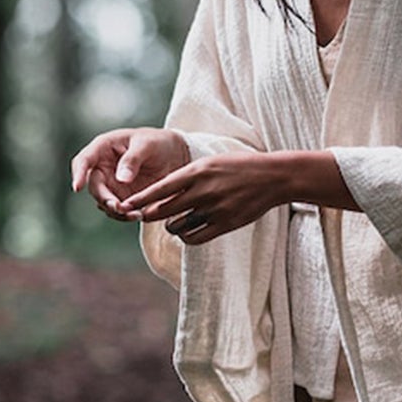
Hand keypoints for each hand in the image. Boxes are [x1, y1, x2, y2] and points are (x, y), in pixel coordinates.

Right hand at [70, 127, 190, 220]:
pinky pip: (117, 210)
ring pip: (104, 202)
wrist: (174, 155)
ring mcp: (111, 184)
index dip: (78, 173)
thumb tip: (121, 178)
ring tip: (135, 214)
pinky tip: (139, 214)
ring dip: (115, 211)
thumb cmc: (157, 142)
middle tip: (118, 206)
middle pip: (94, 186)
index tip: (78, 187)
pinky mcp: (121, 197)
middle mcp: (102, 167)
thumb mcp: (147, 144)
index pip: (84, 160)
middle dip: (104, 198)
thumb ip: (133, 159)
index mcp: (103, 147)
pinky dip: (125, 216)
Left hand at [115, 150, 289, 243]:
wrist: (273, 177)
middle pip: (164, 210)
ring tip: (174, 221)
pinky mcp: (225, 224)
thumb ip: (187, 176)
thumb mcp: (211, 163)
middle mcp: (204, 190)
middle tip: (145, 216)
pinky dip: (186, 236)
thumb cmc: (239, 167)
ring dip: (171, 226)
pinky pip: (195, 238)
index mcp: (198, 170)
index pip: (161, 188)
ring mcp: (215, 209)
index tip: (128, 205)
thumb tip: (161, 193)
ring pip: (177, 226)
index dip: (141, 199)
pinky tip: (188, 231)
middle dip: (150, 215)